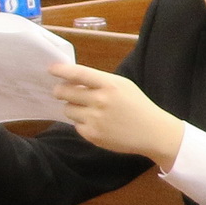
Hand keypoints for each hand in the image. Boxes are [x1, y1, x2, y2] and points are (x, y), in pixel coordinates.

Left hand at [47, 62, 186, 167]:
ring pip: (67, 110)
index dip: (61, 71)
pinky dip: (82, 123)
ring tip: (87, 110)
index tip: (51, 69)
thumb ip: (99, 82)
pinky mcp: (92, 135)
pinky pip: (76, 125)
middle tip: (62, 92)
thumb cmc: (138, 106)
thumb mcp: (123, 86)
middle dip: (60, 91)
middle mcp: (100, 101)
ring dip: (73, 108)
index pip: (78, 74)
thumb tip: (71, 81)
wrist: (154, 133)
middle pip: (64, 92)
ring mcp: (95, 119)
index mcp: (110, 85)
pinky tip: (97, 123)